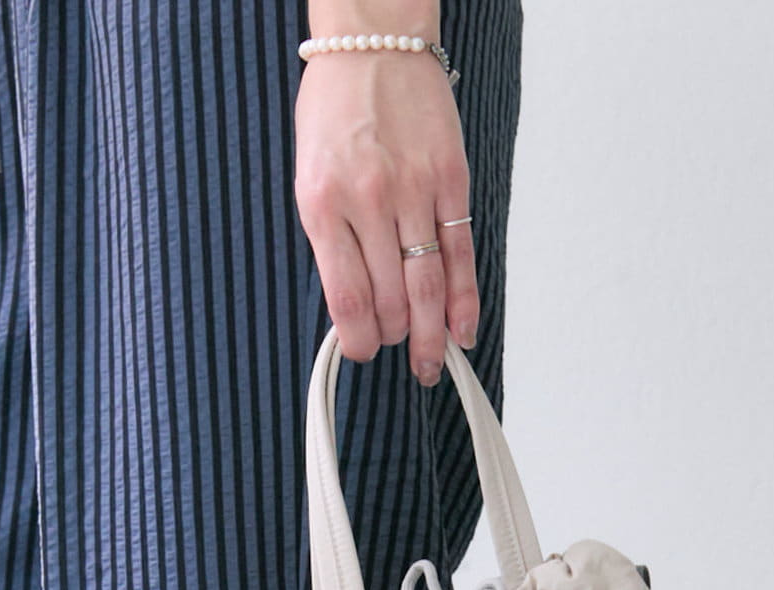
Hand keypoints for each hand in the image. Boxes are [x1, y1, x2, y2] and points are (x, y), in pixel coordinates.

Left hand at [294, 17, 476, 382]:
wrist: (372, 44)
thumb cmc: (336, 110)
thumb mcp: (309, 179)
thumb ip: (330, 240)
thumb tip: (353, 304)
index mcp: (323, 205)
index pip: (347, 299)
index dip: (358, 341)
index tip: (363, 352)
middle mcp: (369, 201)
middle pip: (391, 300)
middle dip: (397, 339)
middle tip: (402, 353)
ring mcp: (414, 190)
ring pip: (427, 286)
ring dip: (432, 334)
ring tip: (431, 362)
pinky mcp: (450, 180)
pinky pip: (461, 253)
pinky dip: (464, 299)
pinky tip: (463, 328)